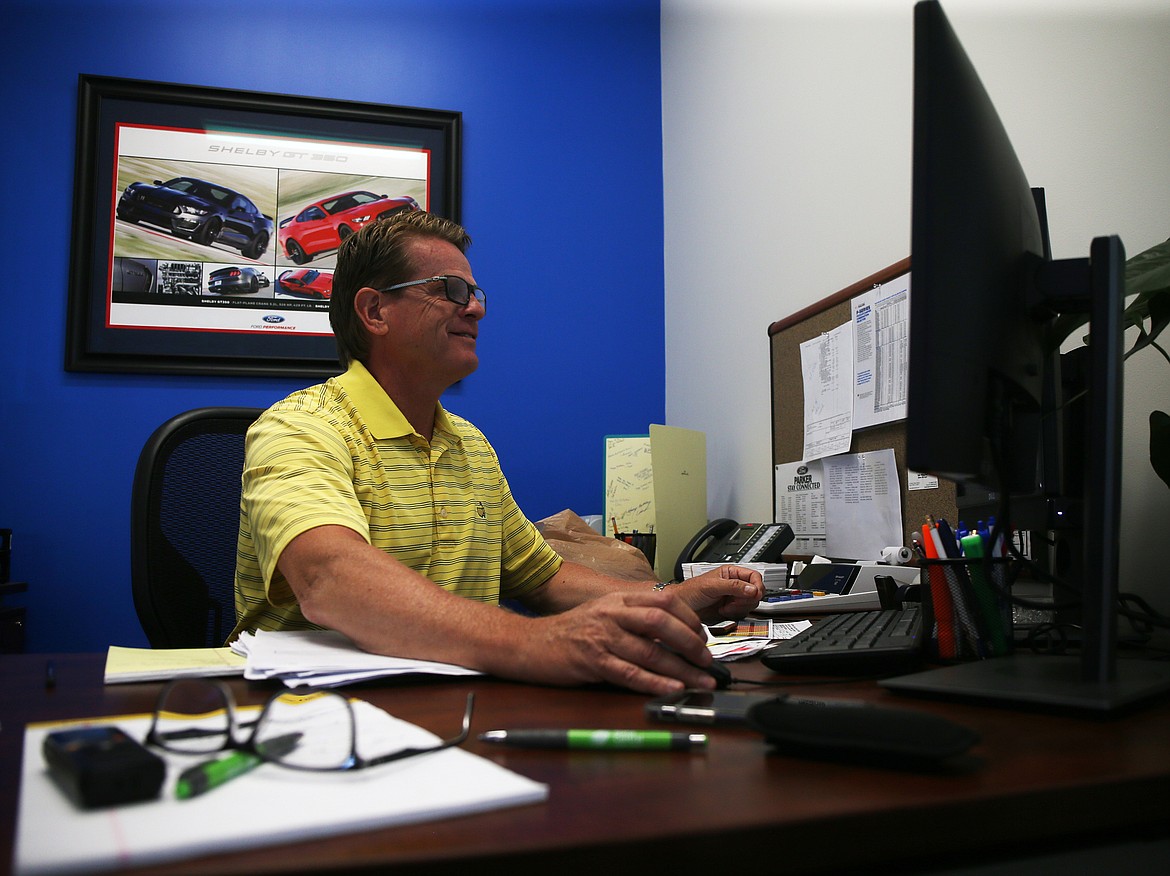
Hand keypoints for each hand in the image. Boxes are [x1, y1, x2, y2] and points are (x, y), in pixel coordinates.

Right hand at [514, 590, 719, 695]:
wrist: (530, 643)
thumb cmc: (570, 632)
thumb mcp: (603, 614)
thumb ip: (634, 619)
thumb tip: (673, 635)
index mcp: (618, 600)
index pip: (664, 601)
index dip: (690, 618)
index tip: (703, 637)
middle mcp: (612, 614)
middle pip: (662, 622)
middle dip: (691, 643)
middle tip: (708, 661)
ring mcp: (602, 637)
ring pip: (651, 651)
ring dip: (682, 669)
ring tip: (702, 682)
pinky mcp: (592, 661)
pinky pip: (630, 673)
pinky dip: (655, 682)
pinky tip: (673, 688)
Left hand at [673, 565, 761, 623]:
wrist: (681, 607)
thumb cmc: (690, 591)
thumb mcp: (712, 586)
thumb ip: (733, 586)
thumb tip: (752, 589)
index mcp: (731, 573)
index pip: (754, 576)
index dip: (757, 586)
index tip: (754, 594)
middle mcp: (735, 585)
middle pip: (756, 592)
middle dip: (746, 599)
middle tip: (733, 601)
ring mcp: (734, 598)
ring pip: (751, 604)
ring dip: (739, 607)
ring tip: (725, 606)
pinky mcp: (731, 610)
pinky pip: (743, 613)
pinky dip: (735, 614)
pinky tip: (723, 611)